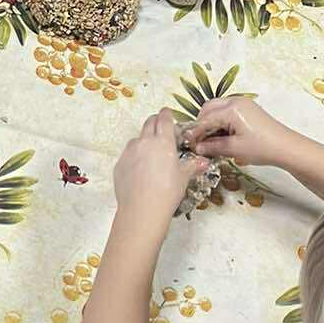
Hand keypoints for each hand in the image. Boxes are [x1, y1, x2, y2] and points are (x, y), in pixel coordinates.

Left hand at [112, 107, 203, 227]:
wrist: (142, 209)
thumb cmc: (167, 192)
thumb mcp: (183, 178)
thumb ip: (193, 166)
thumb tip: (204, 162)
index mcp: (163, 141)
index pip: (164, 119)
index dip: (166, 114)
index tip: (167, 113)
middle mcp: (145, 142)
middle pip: (149, 122)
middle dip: (155, 122)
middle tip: (161, 128)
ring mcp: (130, 151)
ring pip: (137, 139)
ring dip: (144, 141)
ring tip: (151, 154)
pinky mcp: (120, 163)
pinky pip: (128, 154)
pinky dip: (134, 157)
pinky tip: (139, 170)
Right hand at [189, 95, 292, 170]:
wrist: (286, 147)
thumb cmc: (261, 148)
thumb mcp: (234, 149)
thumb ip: (213, 147)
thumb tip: (197, 148)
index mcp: (231, 109)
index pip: (205, 119)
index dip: (195, 132)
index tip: (188, 144)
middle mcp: (235, 101)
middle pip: (209, 108)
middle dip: (201, 124)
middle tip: (198, 142)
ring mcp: (243, 103)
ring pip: (217, 108)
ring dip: (211, 122)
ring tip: (210, 141)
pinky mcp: (248, 109)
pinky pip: (227, 111)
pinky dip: (221, 122)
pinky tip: (222, 137)